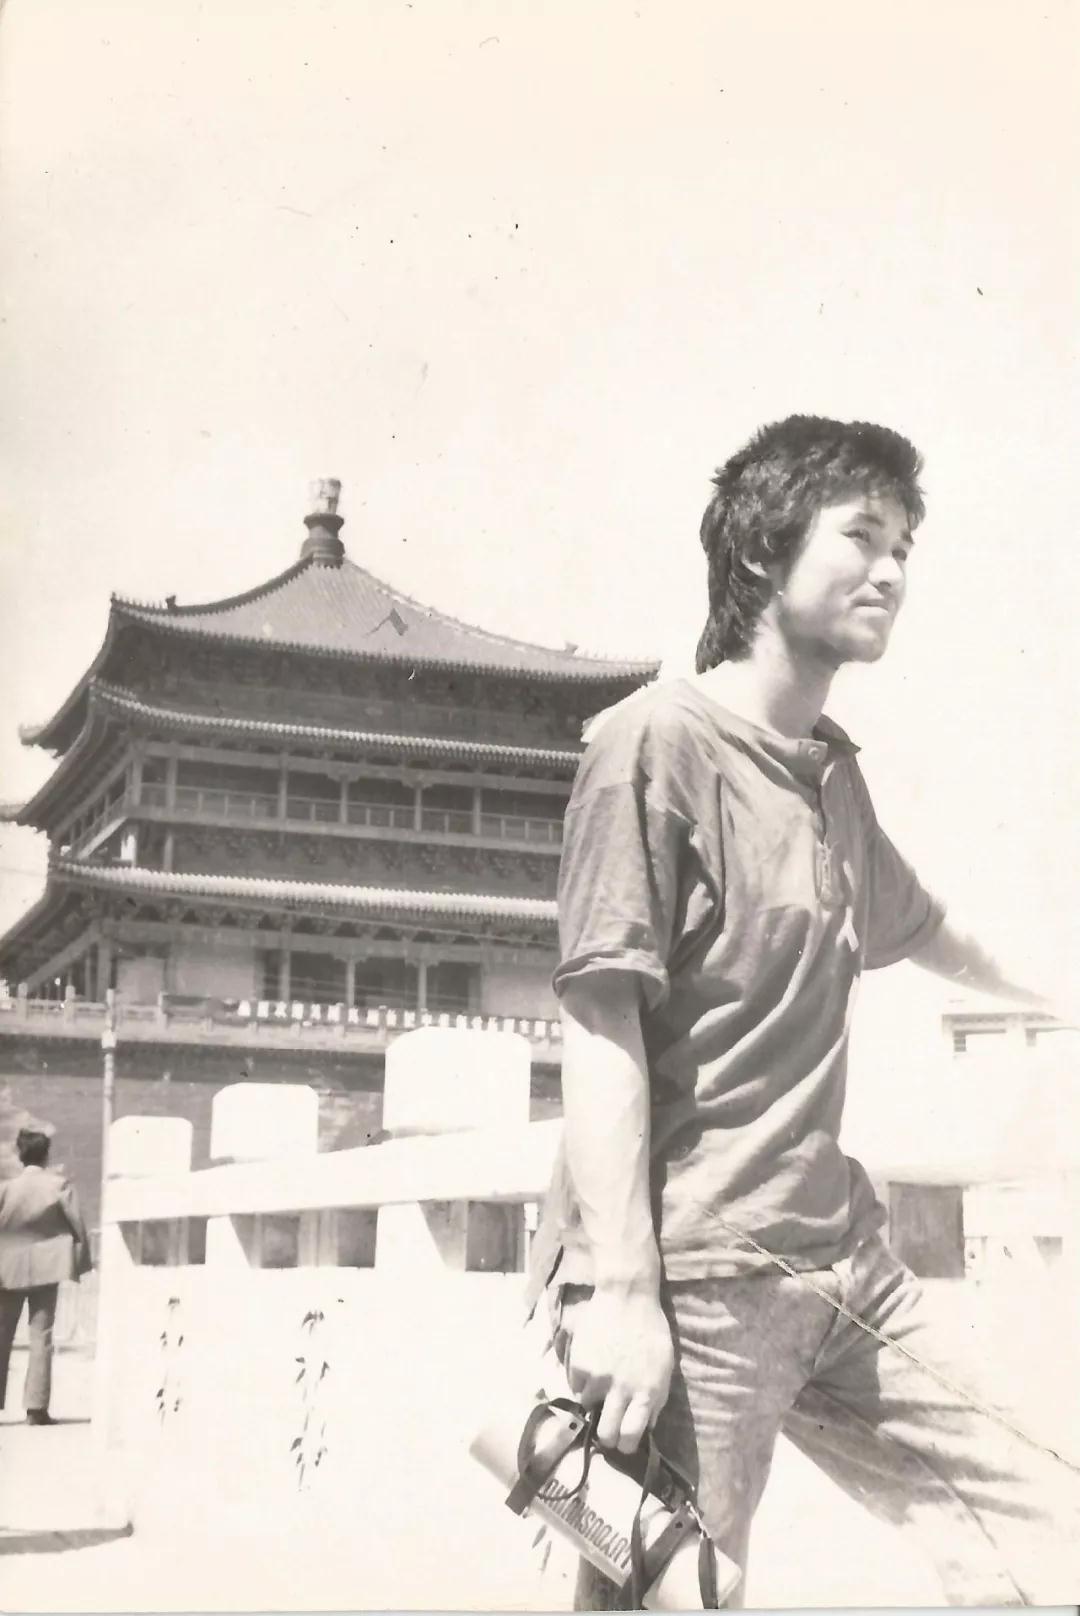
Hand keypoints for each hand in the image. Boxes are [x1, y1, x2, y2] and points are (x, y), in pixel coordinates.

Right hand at [564, 1287, 673, 1455]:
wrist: (627, 1296)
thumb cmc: (651, 1331)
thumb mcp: (664, 1367)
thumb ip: (656, 1399)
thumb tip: (646, 1426)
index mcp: (646, 1393)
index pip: (631, 1436)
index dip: (626, 1445)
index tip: (623, 1442)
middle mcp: (621, 1390)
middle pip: (607, 1434)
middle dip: (607, 1436)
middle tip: (607, 1427)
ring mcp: (598, 1378)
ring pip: (587, 1408)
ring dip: (593, 1399)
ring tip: (600, 1383)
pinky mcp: (580, 1364)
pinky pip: (575, 1385)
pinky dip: (581, 1380)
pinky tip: (591, 1363)